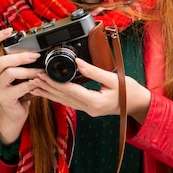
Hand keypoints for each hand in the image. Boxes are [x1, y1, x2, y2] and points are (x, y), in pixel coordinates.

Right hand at [0, 28, 43, 143]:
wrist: (14, 114)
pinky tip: (37, 84)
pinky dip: (30, 84)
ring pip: (10, 73)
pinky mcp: (4, 98)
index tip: (9, 31)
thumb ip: (20, 63)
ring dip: (28, 71)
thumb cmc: (17, 91)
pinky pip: (18, 88)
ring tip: (40, 72)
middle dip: (20, 57)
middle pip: (1, 60)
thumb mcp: (17, 75)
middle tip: (35, 56)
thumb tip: (35, 50)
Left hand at [29, 58, 151, 122]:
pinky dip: (58, 96)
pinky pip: (69, 102)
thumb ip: (94, 71)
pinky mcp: (88, 108)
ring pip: (64, 101)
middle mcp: (89, 108)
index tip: (43, 74)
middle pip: (64, 97)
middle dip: (47, 87)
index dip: (54, 82)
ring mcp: (88, 110)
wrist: (138, 105)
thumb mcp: (113, 79)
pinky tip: (49, 93)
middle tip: (33, 77)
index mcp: (95, 102)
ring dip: (49, 92)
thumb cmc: (130, 92)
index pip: (69, 91)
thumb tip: (77, 62)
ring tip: (35, 85)